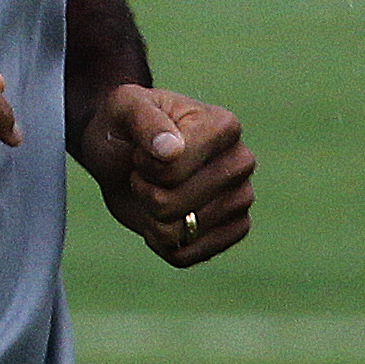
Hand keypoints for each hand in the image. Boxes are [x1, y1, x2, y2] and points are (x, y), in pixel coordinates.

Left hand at [77, 83, 253, 266]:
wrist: (125, 153)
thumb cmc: (125, 125)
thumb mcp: (122, 107)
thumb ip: (145, 120)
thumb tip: (170, 151)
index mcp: (223, 126)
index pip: (171, 170)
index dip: (143, 165)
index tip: (143, 149)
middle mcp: (241, 162)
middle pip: (170, 205)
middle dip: (144, 193)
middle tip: (147, 173)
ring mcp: (241, 199)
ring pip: (178, 234)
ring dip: (151, 218)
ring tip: (157, 191)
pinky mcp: (234, 230)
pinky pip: (186, 256)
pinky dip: (162, 242)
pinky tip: (165, 217)